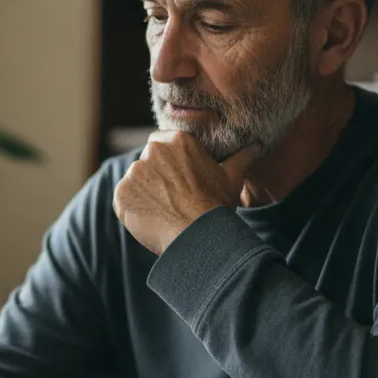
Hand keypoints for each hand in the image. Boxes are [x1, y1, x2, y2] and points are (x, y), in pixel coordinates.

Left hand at [112, 131, 258, 254]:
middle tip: (172, 197)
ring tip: (164, 210)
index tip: (176, 176)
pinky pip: (123, 199)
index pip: (162, 142)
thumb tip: (256, 145)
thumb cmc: (216, 205)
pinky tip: (152, 218)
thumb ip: (241, 157)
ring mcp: (134, 173)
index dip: (168, 160)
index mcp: (177, 141)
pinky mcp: (121, 194)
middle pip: (147, 161)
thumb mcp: (232, 177)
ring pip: (135, 180)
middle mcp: (152, 151)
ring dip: (144, 192)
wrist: (197, 236)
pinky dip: (133, 208)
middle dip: (155, 175)